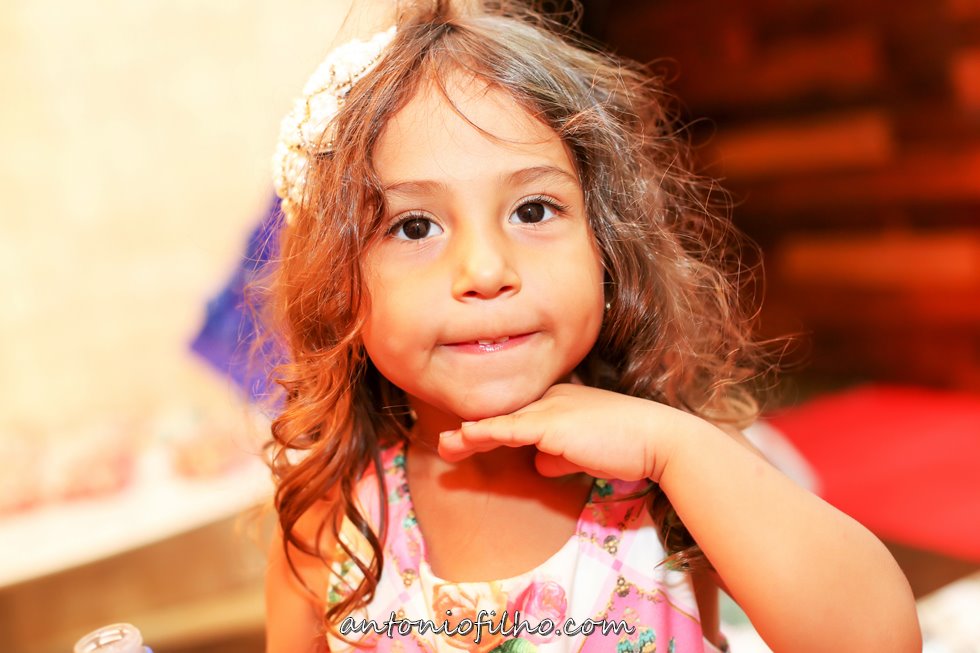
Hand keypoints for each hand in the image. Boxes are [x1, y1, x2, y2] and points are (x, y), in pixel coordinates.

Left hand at [438, 383, 696, 482]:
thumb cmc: (627, 445)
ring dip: (470, 434)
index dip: (492, 428)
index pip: (519, 415)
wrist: (656, 438)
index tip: (467, 440)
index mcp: (559, 401)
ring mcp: (549, 408)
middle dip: (473, 430)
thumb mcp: (585, 452)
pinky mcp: (550, 423)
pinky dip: (485, 431)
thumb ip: (559, 456)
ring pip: (500, 420)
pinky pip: (509, 428)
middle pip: (503, 414)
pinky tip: (465, 437)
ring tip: (446, 446)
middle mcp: (550, 398)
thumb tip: (539, 465)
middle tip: (447, 445)